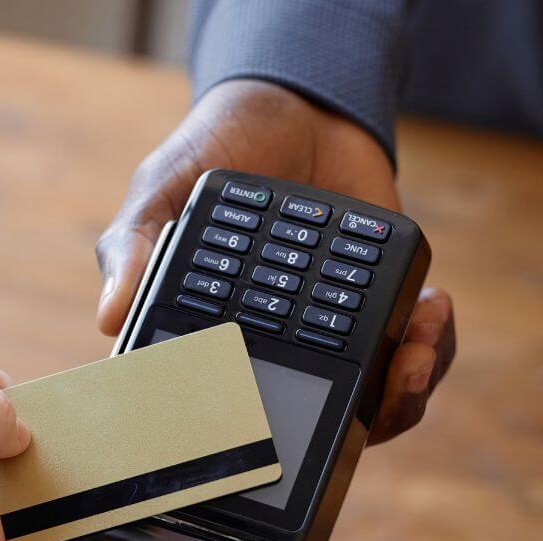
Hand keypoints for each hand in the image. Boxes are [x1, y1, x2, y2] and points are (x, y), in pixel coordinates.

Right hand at [96, 79, 454, 443]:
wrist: (294, 103)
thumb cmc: (212, 149)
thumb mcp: (158, 191)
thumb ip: (133, 248)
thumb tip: (109, 317)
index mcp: (209, 335)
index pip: (228, 406)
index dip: (251, 434)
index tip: (277, 430)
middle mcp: (270, 344)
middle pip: (311, 417)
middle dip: (355, 420)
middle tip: (374, 390)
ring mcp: (328, 328)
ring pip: (372, 399)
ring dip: (404, 392)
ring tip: (414, 354)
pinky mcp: (379, 302)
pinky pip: (414, 349)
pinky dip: (433, 344)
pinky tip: (430, 310)